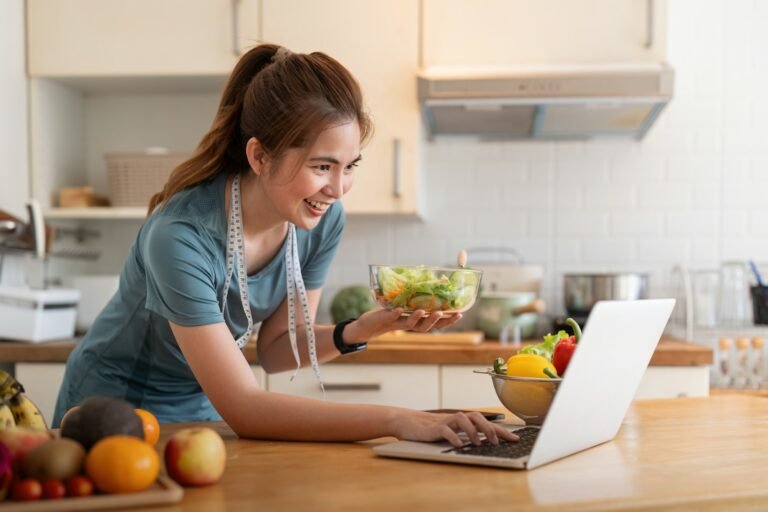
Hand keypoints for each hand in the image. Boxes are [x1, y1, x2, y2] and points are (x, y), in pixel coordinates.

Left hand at [345, 308, 462, 341]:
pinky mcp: (385, 320)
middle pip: (426, 327)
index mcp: (415, 322)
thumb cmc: (387, 315)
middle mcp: (408, 325)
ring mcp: (397, 323)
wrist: (366, 326)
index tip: (460, 314)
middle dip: (437, 321)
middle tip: (446, 313)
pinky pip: (391, 317)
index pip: (435, 324)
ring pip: (410, 325)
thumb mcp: (403, 307)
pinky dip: (396, 314)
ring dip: (419, 318)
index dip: (448, 321)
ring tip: (425, 311)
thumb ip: (414, 300)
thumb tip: (429, 283)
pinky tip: (400, 309)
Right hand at [390, 409, 518, 447]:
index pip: (486, 422)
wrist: (406, 422)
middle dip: (489, 428)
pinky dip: (454, 436)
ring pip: (463, 419)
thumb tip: (485, 442)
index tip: (515, 439)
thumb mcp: (451, 431)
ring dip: (473, 431)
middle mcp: (456, 418)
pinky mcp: (433, 428)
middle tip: (495, 442)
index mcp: (462, 420)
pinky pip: (446, 429)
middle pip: (477, 416)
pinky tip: (459, 444)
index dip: (501, 430)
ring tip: (478, 444)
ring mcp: (445, 421)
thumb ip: (465, 434)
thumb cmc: (430, 429)